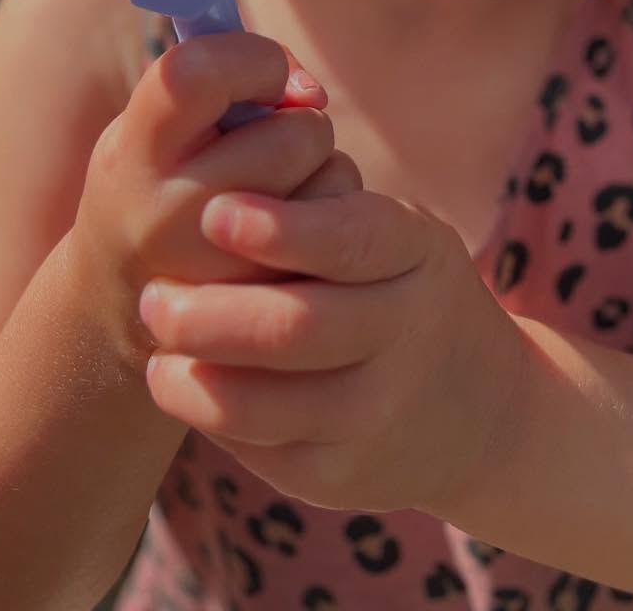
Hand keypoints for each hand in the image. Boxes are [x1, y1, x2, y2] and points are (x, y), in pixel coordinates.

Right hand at [69, 32, 358, 367]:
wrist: (116, 305)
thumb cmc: (154, 184)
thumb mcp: (154, 127)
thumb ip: (217, 83)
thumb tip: (306, 87)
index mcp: (133, 156)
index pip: (196, 76)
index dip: (251, 59)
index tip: (266, 75)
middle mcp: (170, 217)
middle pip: (294, 135)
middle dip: (299, 121)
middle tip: (270, 141)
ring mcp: (222, 273)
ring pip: (333, 180)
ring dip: (324, 169)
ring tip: (279, 188)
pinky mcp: (270, 309)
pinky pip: (346, 235)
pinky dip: (336, 218)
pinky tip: (292, 232)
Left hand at [137, 185, 526, 516]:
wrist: (479, 410)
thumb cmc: (401, 286)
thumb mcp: (395, 230)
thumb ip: (323, 202)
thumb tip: (221, 156)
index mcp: (417, 252)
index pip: (351, 239)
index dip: (282, 230)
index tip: (214, 212)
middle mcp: (405, 332)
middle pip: (298, 328)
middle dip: (211, 313)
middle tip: (153, 296)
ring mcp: (377, 410)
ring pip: (267, 403)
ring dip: (194, 372)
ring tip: (155, 341)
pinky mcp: (341, 476)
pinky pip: (259, 448)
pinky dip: (209, 412)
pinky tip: (182, 380)